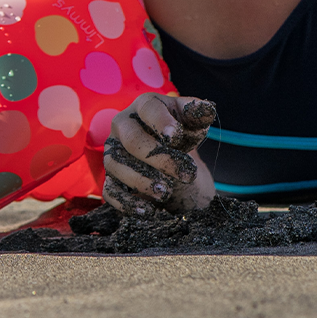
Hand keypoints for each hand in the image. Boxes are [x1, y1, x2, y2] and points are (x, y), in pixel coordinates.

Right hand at [101, 93, 217, 217]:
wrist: (166, 152)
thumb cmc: (179, 132)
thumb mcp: (191, 121)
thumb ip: (199, 113)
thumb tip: (206, 109)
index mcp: (143, 106)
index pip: (148, 109)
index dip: (160, 121)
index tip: (175, 136)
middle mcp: (122, 126)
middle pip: (133, 140)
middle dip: (159, 158)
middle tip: (185, 174)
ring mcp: (113, 151)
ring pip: (117, 165)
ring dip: (141, 181)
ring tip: (166, 193)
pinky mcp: (110, 177)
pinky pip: (110, 191)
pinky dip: (127, 203)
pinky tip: (148, 211)